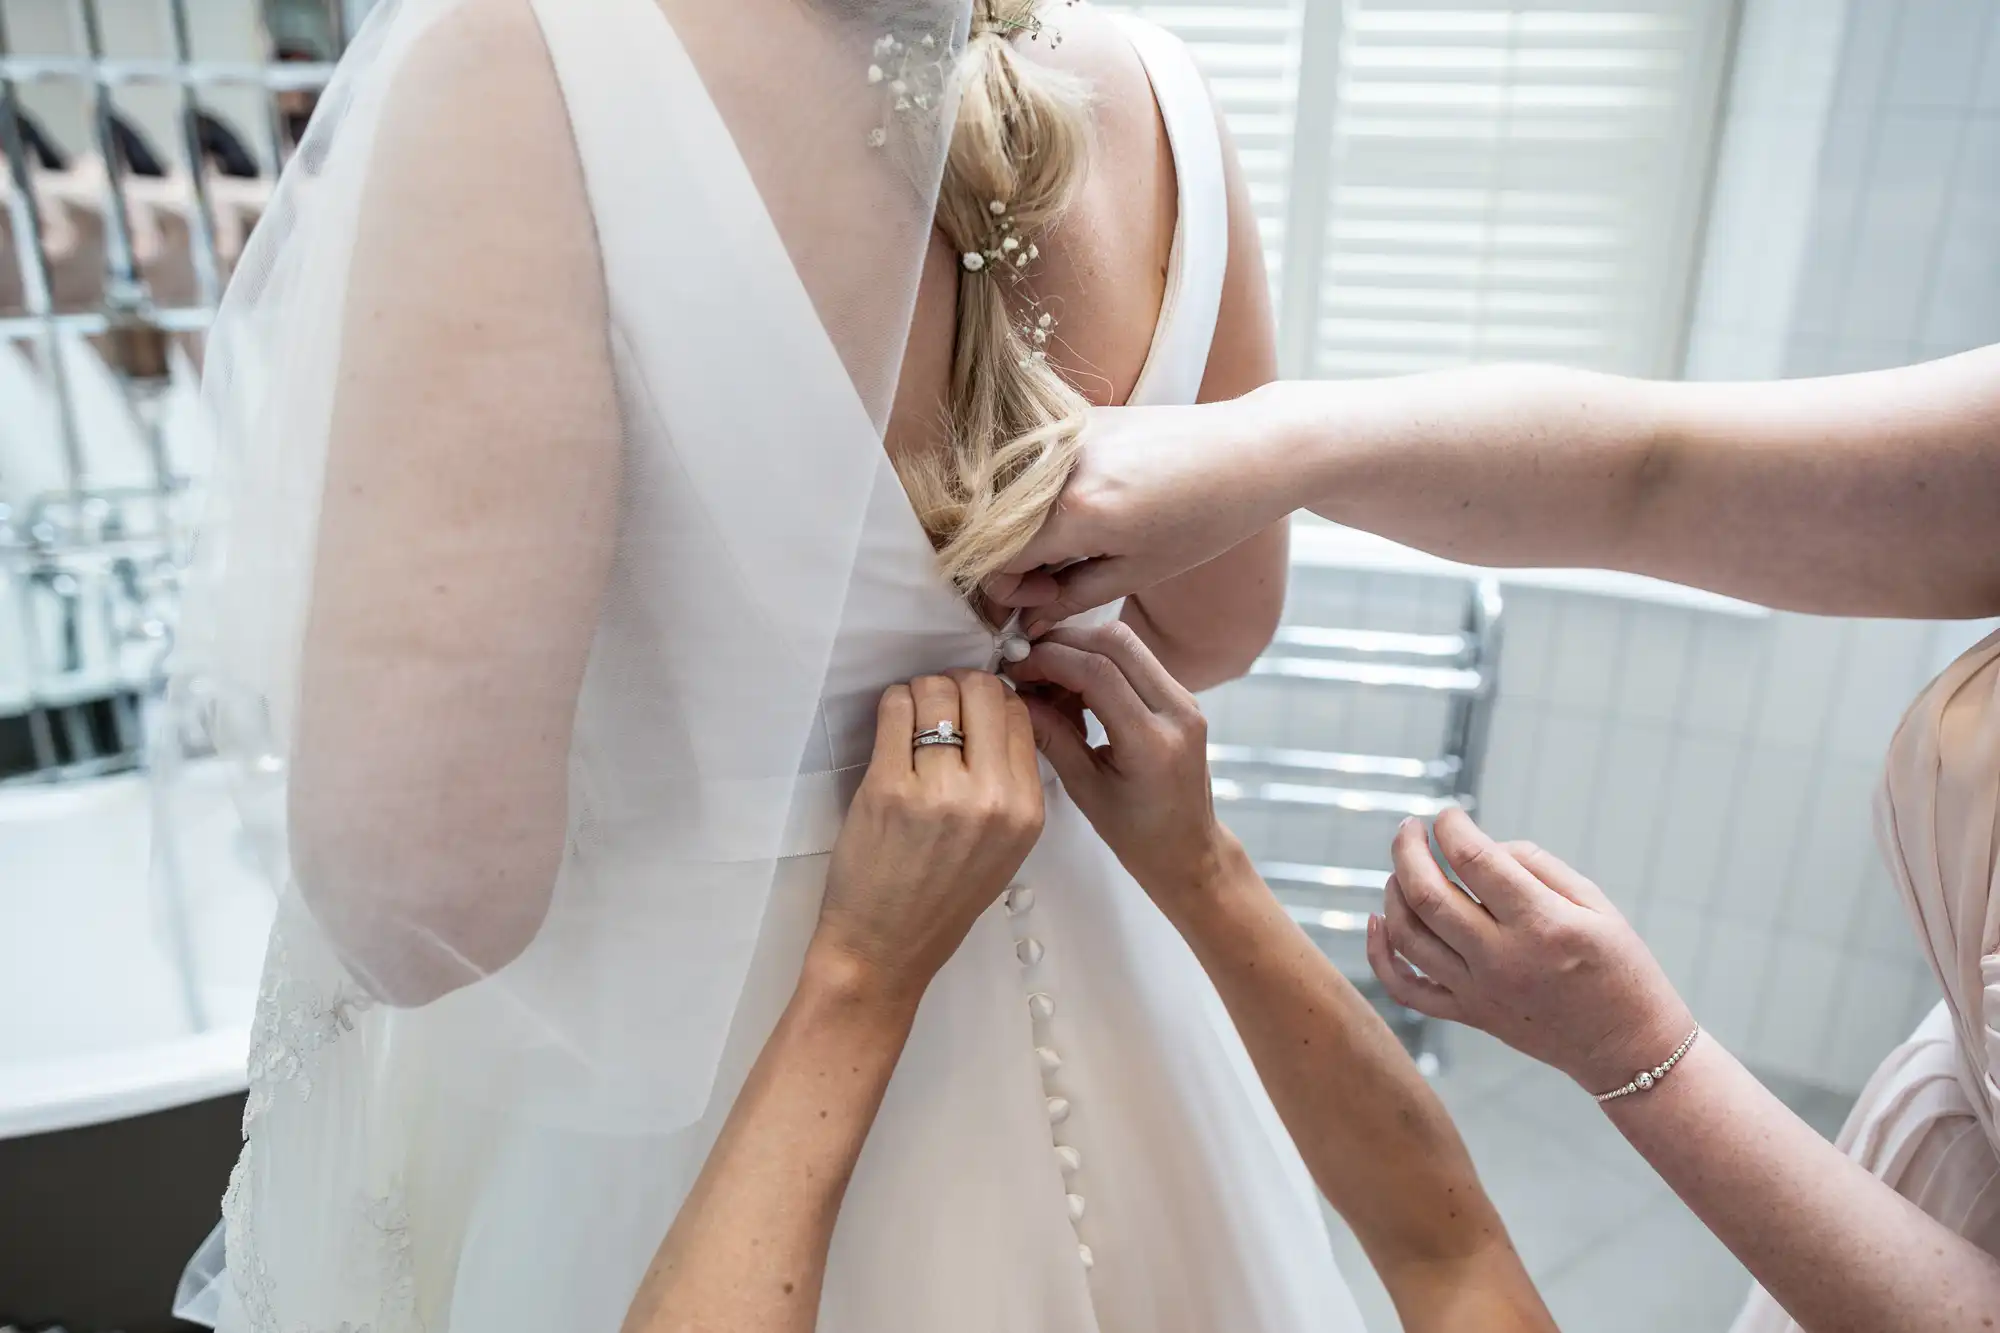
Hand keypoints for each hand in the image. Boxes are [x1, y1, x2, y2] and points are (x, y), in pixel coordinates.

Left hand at [813, 670, 1044, 1008]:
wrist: (885, 950)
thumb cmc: (940, 902)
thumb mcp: (1004, 848)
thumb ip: (1008, 786)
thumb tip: (992, 717)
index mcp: (1026, 811)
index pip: (1019, 715)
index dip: (990, 703)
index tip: (967, 714)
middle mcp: (991, 798)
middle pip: (983, 691)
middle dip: (956, 687)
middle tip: (936, 708)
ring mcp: (939, 791)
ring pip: (936, 691)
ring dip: (920, 693)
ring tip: (909, 720)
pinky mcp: (888, 788)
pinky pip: (895, 710)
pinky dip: (891, 706)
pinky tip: (889, 728)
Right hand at [984, 399, 1292, 634]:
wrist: (1250, 450)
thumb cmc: (1206, 519)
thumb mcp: (1139, 571)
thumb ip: (1072, 596)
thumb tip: (1028, 622)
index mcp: (1073, 511)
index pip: (998, 560)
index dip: (1010, 591)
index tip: (1042, 601)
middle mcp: (1056, 467)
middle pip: (996, 529)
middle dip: (1016, 563)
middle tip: (1059, 580)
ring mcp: (1063, 435)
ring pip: (1009, 499)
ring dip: (1028, 530)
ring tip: (1078, 545)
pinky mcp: (1076, 416)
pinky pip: (1033, 467)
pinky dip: (1043, 497)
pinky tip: (1088, 509)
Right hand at [1006, 622, 1236, 917]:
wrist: (1189, 849)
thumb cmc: (1138, 835)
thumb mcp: (1085, 790)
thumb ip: (1052, 737)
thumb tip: (1013, 694)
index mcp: (1153, 742)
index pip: (1098, 672)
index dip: (1050, 658)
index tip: (1015, 666)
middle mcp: (1177, 712)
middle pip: (1116, 642)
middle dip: (1063, 642)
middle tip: (1025, 662)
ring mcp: (1185, 701)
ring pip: (1127, 645)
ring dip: (1080, 649)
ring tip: (1046, 679)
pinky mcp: (1181, 698)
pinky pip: (1135, 661)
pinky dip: (1098, 663)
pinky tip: (1072, 690)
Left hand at [1367, 809, 1693, 1094]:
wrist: (1628, 1049)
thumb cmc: (1621, 969)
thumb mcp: (1598, 906)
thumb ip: (1538, 867)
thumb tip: (1483, 847)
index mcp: (1542, 925)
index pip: (1475, 861)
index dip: (1453, 827)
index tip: (1448, 814)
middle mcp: (1502, 959)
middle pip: (1427, 895)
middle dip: (1408, 849)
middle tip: (1409, 827)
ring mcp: (1479, 992)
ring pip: (1408, 935)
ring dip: (1393, 892)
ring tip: (1400, 868)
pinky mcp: (1470, 1016)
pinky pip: (1407, 989)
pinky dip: (1380, 954)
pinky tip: (1376, 921)